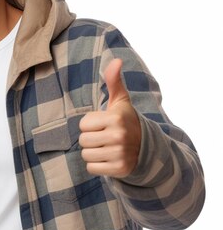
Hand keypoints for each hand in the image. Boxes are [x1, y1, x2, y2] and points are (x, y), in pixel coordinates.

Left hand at [79, 58, 141, 177]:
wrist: (146, 147)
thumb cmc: (126, 121)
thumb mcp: (120, 101)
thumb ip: (114, 81)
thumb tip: (115, 60)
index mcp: (115, 118)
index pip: (83, 124)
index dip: (90, 125)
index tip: (104, 125)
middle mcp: (119, 135)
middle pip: (83, 141)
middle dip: (91, 140)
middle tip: (105, 138)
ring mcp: (120, 153)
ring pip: (86, 155)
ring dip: (93, 153)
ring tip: (107, 148)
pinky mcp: (120, 169)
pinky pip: (91, 168)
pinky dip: (97, 166)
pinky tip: (109, 159)